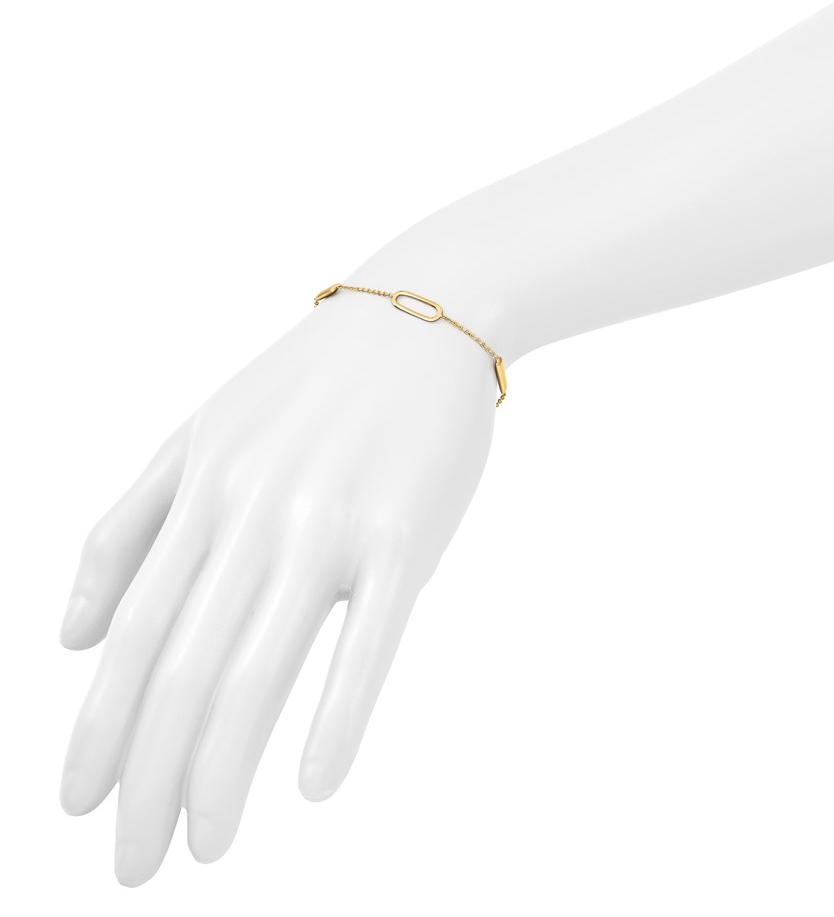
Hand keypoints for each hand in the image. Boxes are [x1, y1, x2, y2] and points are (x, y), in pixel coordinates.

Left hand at [59, 289, 496, 885]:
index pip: (127, 636)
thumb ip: (129, 525)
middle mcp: (251, 512)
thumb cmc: (315, 385)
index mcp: (200, 489)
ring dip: (219, 774)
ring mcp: (329, 523)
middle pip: (179, 671)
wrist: (421, 316)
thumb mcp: (200, 434)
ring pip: (254, 669)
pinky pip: (365, 642)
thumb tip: (68, 638)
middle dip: (146, 783)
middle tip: (133, 865)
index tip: (81, 807)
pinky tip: (313, 785)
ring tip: (204, 845)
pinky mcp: (404, 535)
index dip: (95, 734)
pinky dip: (336, 719)